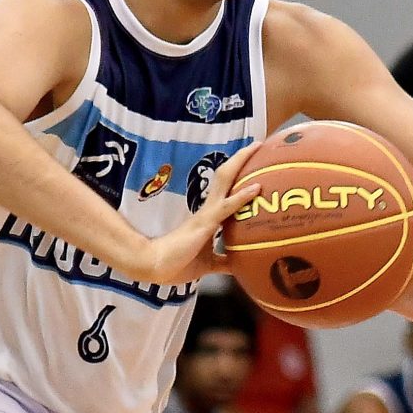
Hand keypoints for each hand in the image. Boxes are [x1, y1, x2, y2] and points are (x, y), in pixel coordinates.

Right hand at [138, 143, 260, 286]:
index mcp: (209, 217)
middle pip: (226, 177)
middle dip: (241, 159)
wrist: (155, 266)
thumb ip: (224, 261)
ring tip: (256, 148)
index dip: (239, 176)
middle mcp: (208, 210)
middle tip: (257, 145)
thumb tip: (240, 265)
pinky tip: (257, 188)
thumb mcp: (209, 263)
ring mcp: (207, 214)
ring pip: (226, 181)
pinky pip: (226, 207)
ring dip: (241, 163)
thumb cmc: (178, 264)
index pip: (226, 190)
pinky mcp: (205, 222)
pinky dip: (242, 196)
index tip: (255, 164)